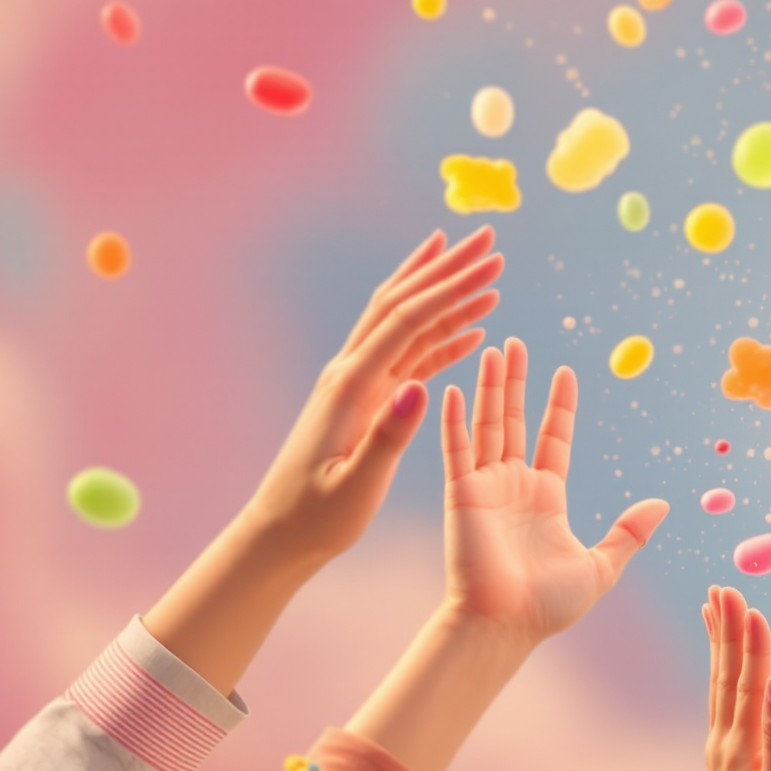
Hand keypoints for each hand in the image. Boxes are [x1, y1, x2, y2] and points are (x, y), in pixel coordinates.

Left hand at [244, 227, 504, 560]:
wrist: (281, 533)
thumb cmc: (317, 517)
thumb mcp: (355, 485)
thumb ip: (388, 436)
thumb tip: (420, 385)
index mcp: (352, 386)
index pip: (406, 321)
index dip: (450, 290)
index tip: (490, 266)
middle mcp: (352, 372)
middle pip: (403, 303)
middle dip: (447, 268)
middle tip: (488, 237)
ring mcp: (359, 383)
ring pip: (406, 322)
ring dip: (446, 293)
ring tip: (485, 268)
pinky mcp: (368, 400)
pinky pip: (410, 357)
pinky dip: (443, 336)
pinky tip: (472, 328)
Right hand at [439, 339, 665, 653]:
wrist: (503, 626)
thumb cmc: (547, 605)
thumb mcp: (601, 565)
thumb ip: (630, 532)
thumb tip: (664, 505)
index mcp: (546, 497)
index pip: (554, 439)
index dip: (559, 406)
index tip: (564, 373)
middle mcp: (514, 486)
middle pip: (516, 421)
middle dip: (517, 383)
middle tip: (517, 344)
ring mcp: (485, 487)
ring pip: (489, 424)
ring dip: (491, 387)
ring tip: (495, 349)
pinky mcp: (461, 495)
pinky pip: (456, 449)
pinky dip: (455, 418)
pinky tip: (456, 387)